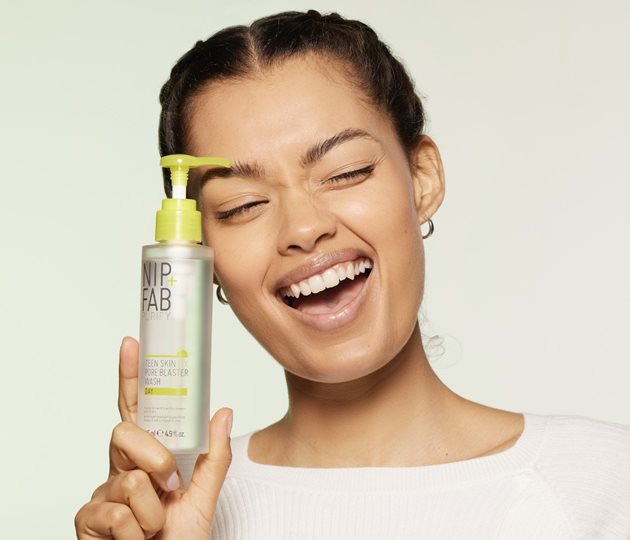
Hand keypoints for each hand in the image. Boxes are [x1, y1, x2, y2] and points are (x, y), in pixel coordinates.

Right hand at [75, 336, 232, 538]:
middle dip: (155, 459)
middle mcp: (120, 468)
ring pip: (128, 481)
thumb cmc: (180, 537)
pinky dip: (136, 533)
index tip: (131, 344)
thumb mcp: (204, 495)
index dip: (130, 376)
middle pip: (124, 433)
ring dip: (153, 511)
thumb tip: (224, 411)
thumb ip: (214, 455)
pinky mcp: (87, 520)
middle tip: (170, 487)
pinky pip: (117, 515)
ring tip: (154, 527)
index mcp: (147, 455)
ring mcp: (101, 494)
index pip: (135, 409)